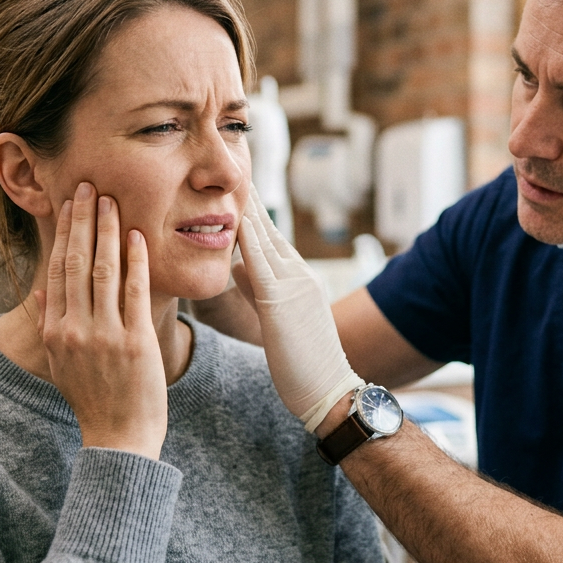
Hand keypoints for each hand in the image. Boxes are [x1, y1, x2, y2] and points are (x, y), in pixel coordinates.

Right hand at [34, 182, 167, 459]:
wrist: (119, 438)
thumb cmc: (94, 400)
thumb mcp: (61, 364)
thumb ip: (51, 326)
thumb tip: (40, 294)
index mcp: (56, 332)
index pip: (58, 270)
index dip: (64, 233)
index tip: (70, 204)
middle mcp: (75, 330)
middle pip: (76, 262)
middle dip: (83, 220)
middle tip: (88, 186)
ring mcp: (105, 335)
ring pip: (103, 270)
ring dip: (107, 231)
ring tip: (111, 201)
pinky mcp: (135, 341)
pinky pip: (134, 292)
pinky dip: (135, 261)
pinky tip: (137, 236)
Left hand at [236, 185, 365, 431]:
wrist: (330, 390)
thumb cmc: (303, 363)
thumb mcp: (277, 318)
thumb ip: (256, 288)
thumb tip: (236, 266)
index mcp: (300, 279)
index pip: (272, 239)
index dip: (254, 214)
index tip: (239, 190)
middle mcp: (300, 275)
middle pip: (269, 231)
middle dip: (251, 203)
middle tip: (235, 172)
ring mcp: (294, 286)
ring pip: (265, 240)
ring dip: (247, 212)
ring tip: (232, 183)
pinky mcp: (282, 302)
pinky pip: (260, 263)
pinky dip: (248, 239)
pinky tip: (235, 218)